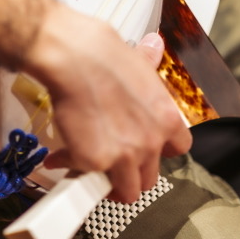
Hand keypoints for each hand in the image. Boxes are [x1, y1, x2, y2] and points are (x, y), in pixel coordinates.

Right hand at [24, 0, 191, 202]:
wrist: (76, 59)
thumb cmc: (104, 55)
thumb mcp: (137, 61)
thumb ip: (149, 63)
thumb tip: (154, 46)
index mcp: (167, 119)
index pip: (179, 149)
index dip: (160, 150)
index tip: (147, 148)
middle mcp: (151, 142)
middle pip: (150, 178)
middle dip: (132, 173)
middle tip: (114, 163)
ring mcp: (125, 156)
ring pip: (126, 192)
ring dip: (108, 183)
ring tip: (91, 169)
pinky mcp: (95, 162)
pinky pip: (84, 177)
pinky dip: (70, 166)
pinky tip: (60, 154)